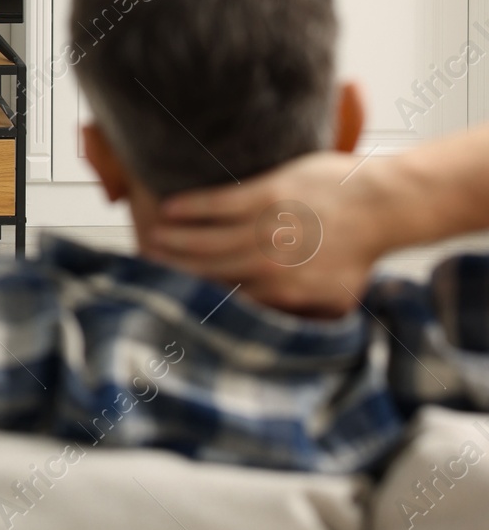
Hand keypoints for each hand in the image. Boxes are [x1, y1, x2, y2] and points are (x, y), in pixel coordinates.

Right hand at [150, 151, 391, 317]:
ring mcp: (266, 228)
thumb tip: (276, 335)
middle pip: (208, 271)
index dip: (195, 299)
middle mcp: (269, 264)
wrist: (383, 206)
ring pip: (205, 239)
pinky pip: (217, 204)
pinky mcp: (266, 194)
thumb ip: (303, 318)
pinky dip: (190, 208)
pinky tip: (168, 208)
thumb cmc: (360, 251)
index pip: (227, 299)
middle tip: (146, 268)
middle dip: (174, 271)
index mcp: (284, 293)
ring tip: (150, 240)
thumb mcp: (337, 300)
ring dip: (174, 241)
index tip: (169, 297)